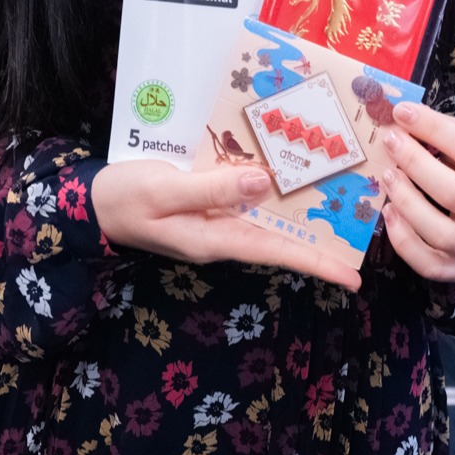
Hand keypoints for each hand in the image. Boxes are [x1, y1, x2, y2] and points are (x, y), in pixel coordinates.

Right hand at [93, 160, 361, 290]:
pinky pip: (247, 201)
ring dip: (300, 215)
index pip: (277, 253)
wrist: (91, 204)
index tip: (353, 279)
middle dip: (319, 240)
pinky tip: (287, 176)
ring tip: (339, 206)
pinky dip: (271, 191)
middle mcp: (222, 234)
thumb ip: (210, 189)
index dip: (316, 264)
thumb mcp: (163, 191)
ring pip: (268, 219)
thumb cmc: (124, 198)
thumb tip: (261, 183)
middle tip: (362, 234)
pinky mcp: (207, 204)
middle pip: (281, 239)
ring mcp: (215, 221)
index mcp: (215, 239)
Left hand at [378, 101, 454, 283]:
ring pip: (441, 234)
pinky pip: (430, 265)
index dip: (435, 130)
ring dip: (406, 201)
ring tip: (388, 174)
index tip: (402, 112)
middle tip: (391, 141)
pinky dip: (403, 240)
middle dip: (415, 163)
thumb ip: (451, 132)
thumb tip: (403, 119)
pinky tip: (390, 212)